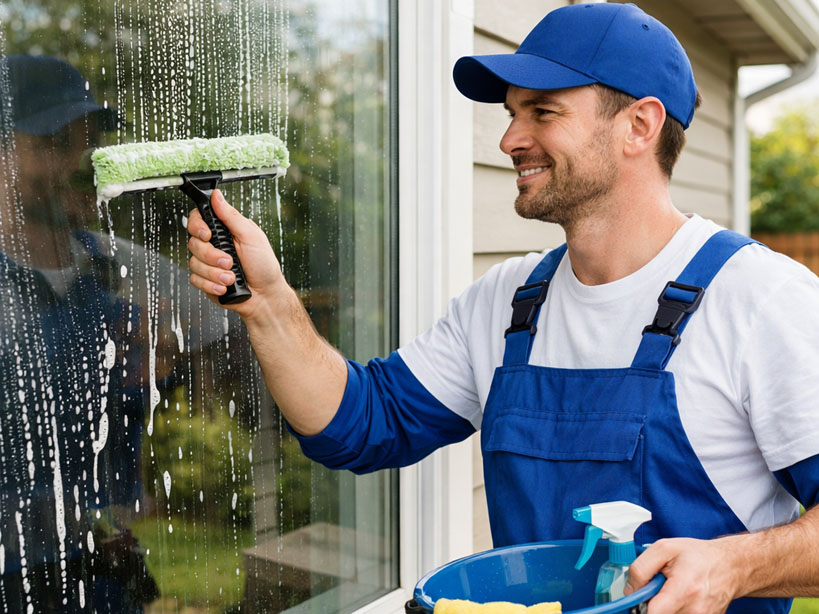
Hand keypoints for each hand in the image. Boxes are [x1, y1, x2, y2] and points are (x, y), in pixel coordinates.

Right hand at [187, 189, 283, 317]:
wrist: (265, 296)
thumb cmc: (264, 266)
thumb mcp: (252, 236)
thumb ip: (231, 216)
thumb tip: (217, 196)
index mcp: (225, 231)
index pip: (198, 219)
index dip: (198, 226)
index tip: (208, 235)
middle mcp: (214, 245)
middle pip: (194, 243)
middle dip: (212, 256)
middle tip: (229, 262)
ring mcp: (208, 263)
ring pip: (194, 263)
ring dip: (214, 273)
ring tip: (232, 277)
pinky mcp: (206, 280)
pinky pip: (195, 280)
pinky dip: (211, 284)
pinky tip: (224, 286)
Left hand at [624, 537, 744, 613]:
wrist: (730, 565)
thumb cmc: (698, 555)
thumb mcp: (664, 548)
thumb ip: (641, 568)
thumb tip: (630, 590)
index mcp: (684, 589)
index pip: (654, 613)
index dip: (640, 608)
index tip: (637, 600)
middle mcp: (696, 610)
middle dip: (651, 606)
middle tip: (656, 591)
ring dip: (664, 608)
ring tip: (670, 593)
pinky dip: (674, 610)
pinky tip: (679, 599)